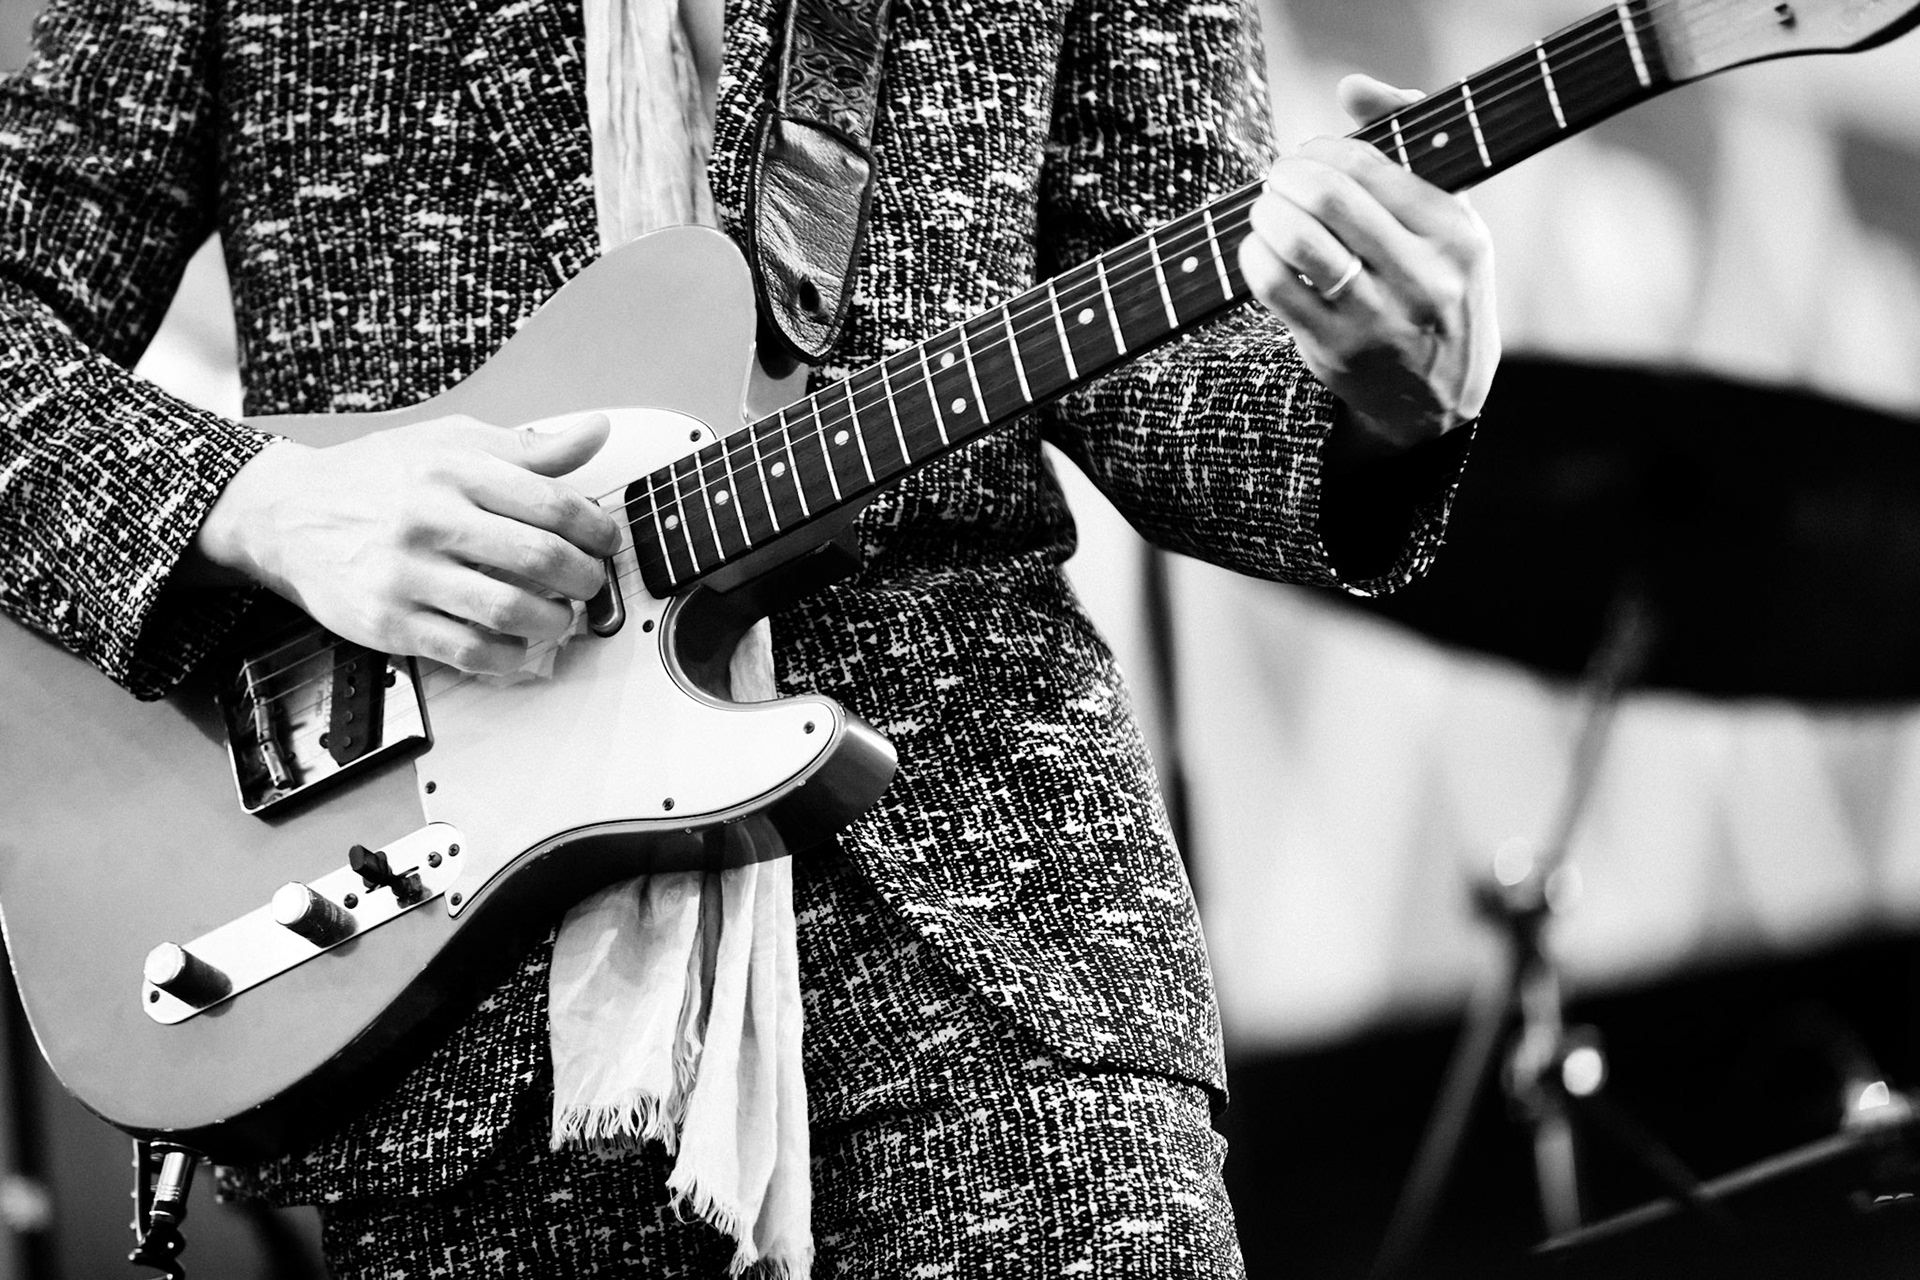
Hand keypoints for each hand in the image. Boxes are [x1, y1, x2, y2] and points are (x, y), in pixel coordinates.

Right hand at [191, 412, 622, 673]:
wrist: (285, 512)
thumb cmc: (376, 476)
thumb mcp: (449, 441)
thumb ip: (527, 447)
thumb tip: (595, 432)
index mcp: (453, 469)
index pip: (553, 503)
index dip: (596, 529)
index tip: (605, 542)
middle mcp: (430, 518)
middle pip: (541, 558)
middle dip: (585, 578)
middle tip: (589, 583)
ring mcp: (407, 573)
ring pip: (511, 610)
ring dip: (554, 621)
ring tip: (559, 615)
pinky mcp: (388, 621)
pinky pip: (468, 651)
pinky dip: (508, 655)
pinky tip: (516, 643)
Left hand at [1239, 74, 1499, 464]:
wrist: (1440, 395)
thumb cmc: (1436, 285)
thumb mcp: (1446, 216)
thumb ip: (1407, 139)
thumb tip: (1351, 88)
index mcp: (1455, 233)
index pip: (1369, 166)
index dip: (1321, 151)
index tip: (1308, 158)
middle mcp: (1423, 276)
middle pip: (1327, 197)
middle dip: (1286, 176)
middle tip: (1277, 180)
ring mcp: (1378, 318)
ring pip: (1298, 240)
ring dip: (1266, 213)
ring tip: (1266, 212)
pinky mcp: (1336, 349)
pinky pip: (1276, 286)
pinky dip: (1254, 256)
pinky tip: (1259, 250)